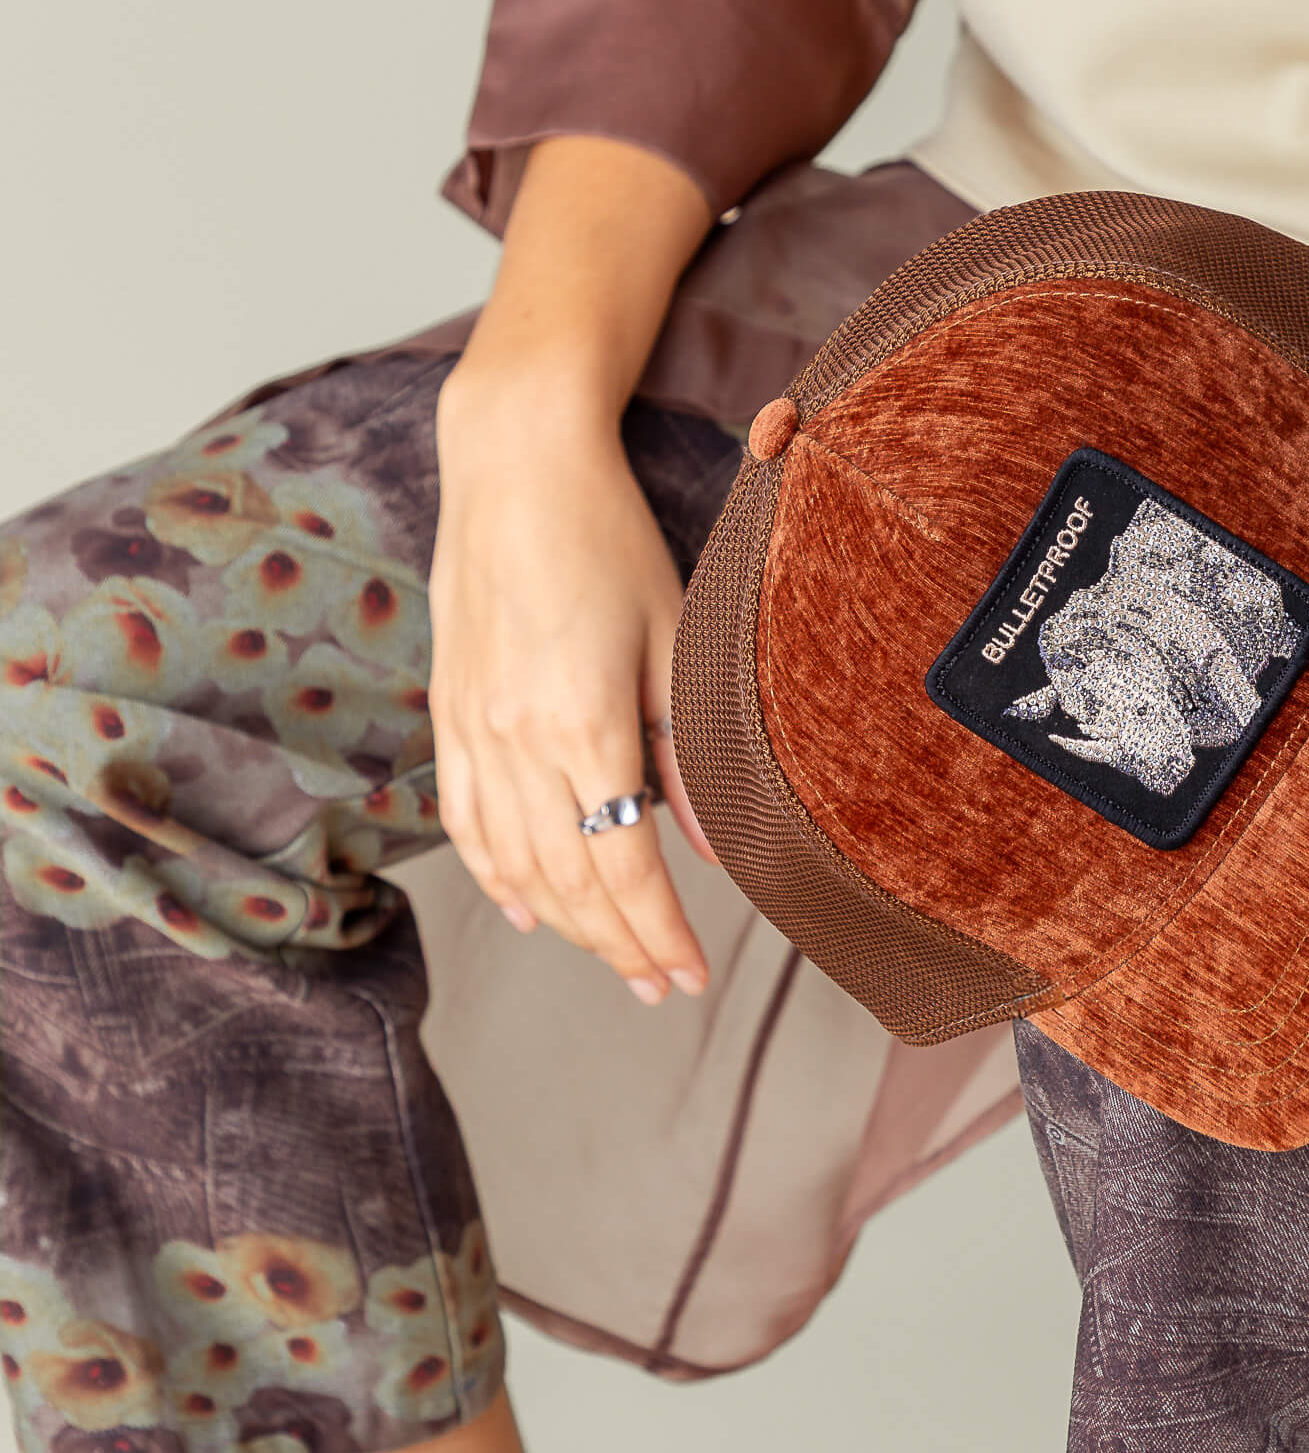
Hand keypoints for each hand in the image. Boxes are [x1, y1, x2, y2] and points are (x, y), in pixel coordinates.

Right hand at [428, 371, 715, 1004]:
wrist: (514, 466)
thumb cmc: (608, 538)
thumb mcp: (677, 638)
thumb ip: (689, 750)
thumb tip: (716, 847)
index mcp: (581, 725)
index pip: (623, 866)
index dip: (658, 932)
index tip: (691, 975)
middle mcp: (515, 741)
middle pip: (567, 881)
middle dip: (618, 946)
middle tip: (661, 986)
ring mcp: (471, 729)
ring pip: (513, 864)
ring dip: (564, 925)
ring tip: (611, 961)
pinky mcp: (448, 711)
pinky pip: (463, 820)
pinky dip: (494, 876)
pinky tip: (524, 910)